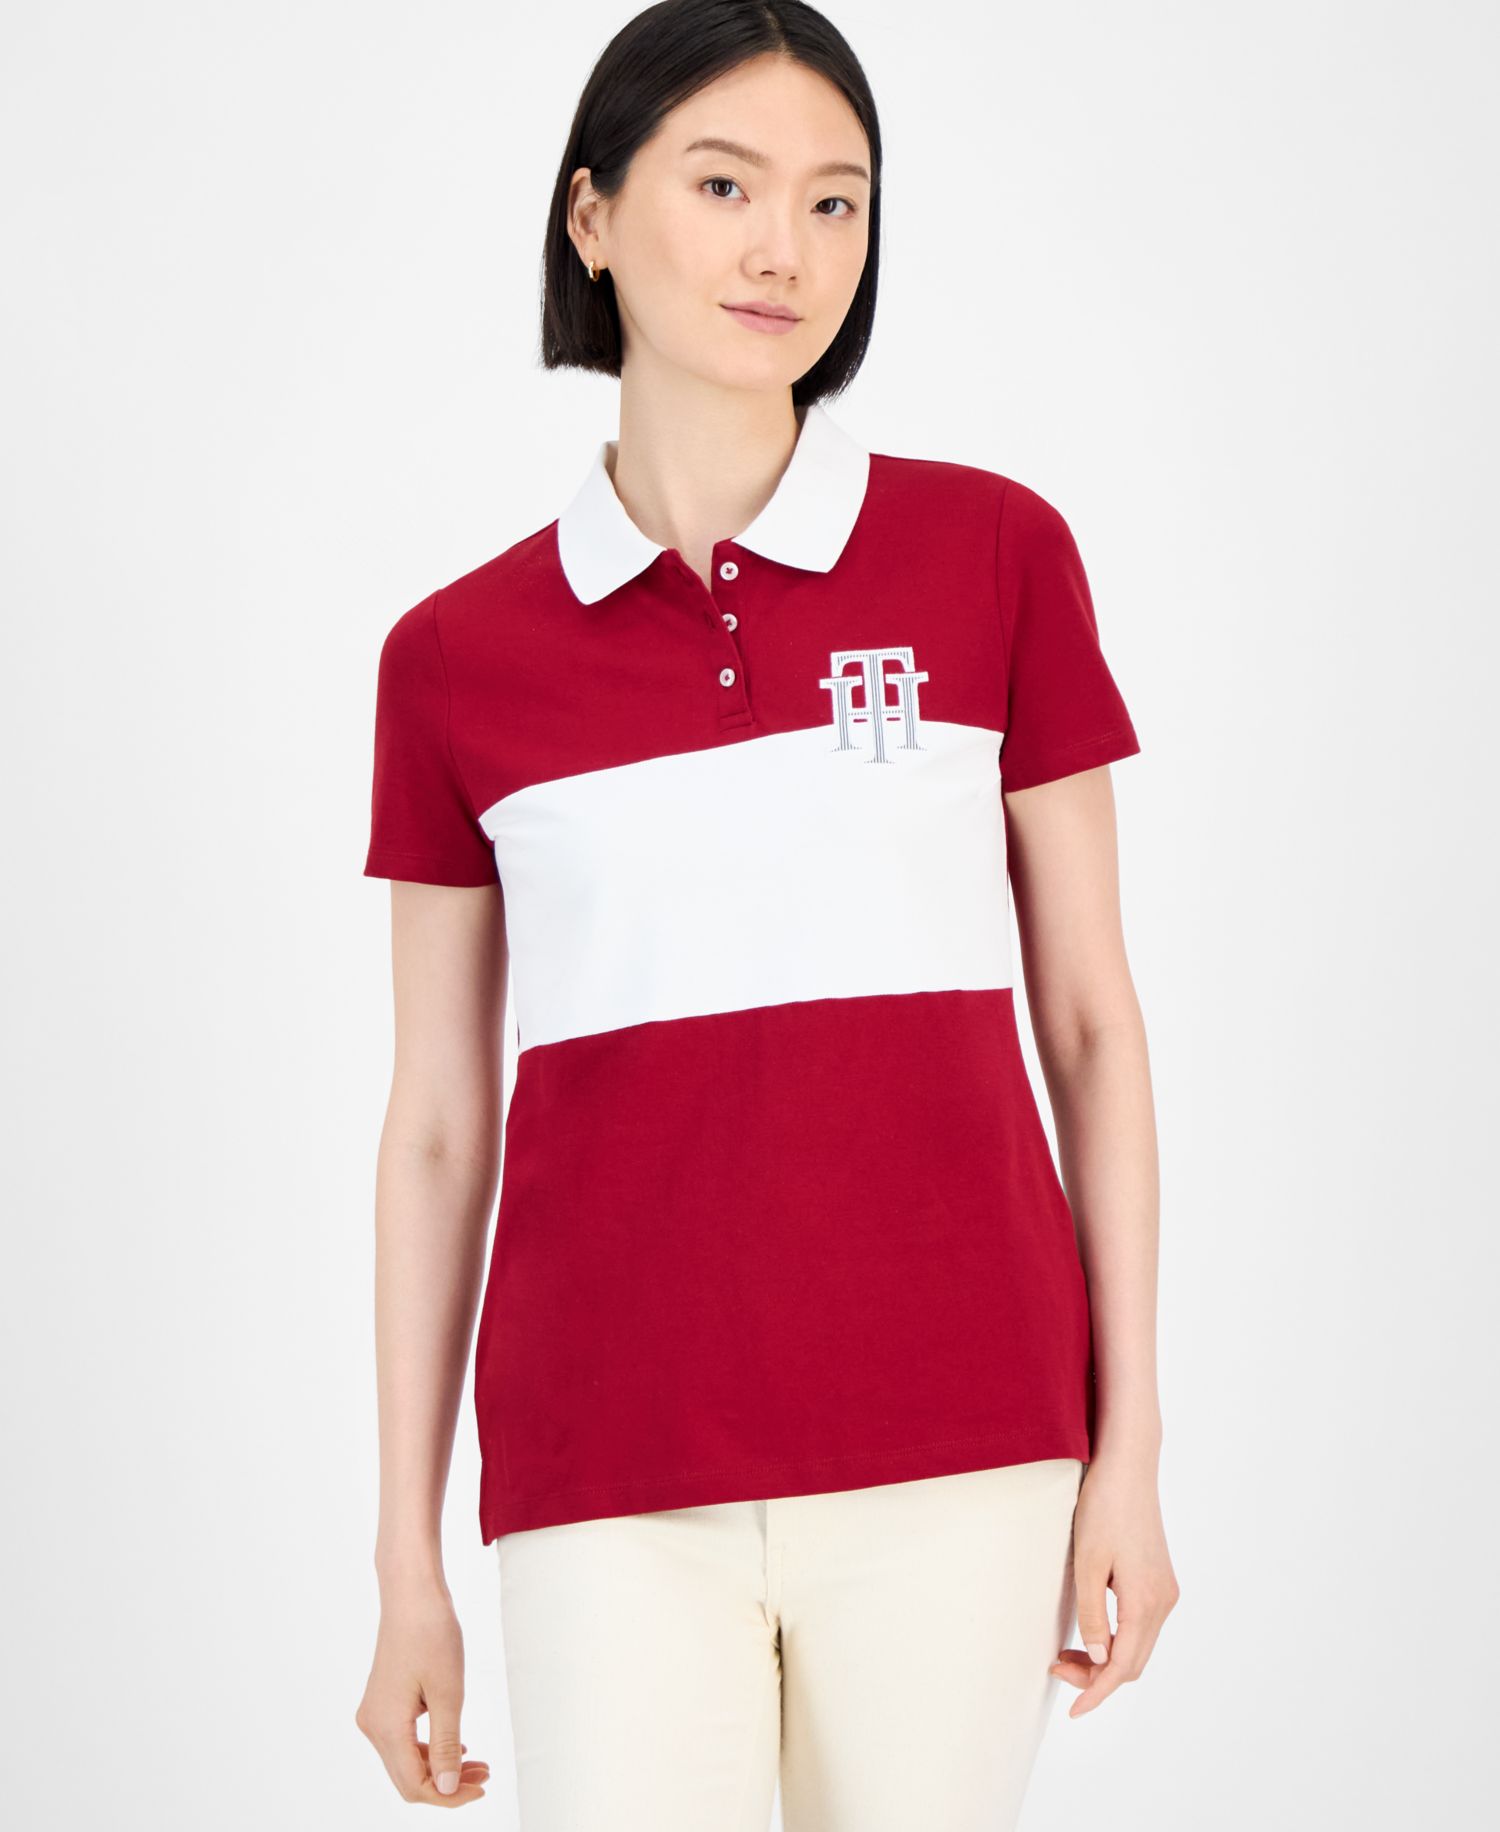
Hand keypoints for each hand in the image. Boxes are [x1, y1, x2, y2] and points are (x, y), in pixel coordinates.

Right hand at [355, 1577, 489, 1805]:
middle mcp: (373, 1725)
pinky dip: (429, 1748)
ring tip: (477, 1763)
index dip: (449, 1796)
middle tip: (485, 1777)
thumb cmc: (431, 1634)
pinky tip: (455, 1744)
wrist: (411, 1593)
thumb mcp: (448, 1693)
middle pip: (408, 1777)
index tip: (481, 1788)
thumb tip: (447, 1790)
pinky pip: (404, 1740)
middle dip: (447, 1784)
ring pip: (406, 1759)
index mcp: (385, 1727)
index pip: (414, 1785)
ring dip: (440, 1767)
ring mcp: (375, 1713)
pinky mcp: (382, 1702)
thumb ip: (445, 1745)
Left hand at [1050, 1449, 1178, 1716]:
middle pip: (1133, 1662)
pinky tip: (1091, 1631)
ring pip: (1138, 1645)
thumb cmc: (1104, 1507)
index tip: (1072, 1710)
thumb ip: (1093, 1614)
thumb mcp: (1088, 1562)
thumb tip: (1098, 1658)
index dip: (1096, 1692)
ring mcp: (1165, 1590)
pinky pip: (1141, 1625)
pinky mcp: (1159, 1578)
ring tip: (1066, 1653)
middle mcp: (1163, 1601)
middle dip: (1097, 1677)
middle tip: (1056, 1668)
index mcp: (1146, 1602)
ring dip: (1106, 1658)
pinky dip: (1117, 1638)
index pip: (1122, 1667)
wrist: (1128, 1465)